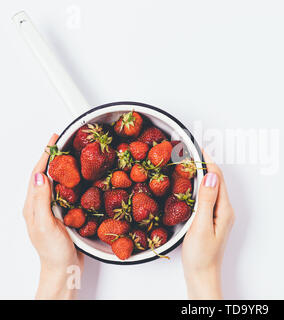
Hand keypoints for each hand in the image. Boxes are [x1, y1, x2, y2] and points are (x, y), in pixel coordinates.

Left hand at [23, 134, 83, 298]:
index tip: (54, 139)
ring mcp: (51, 210)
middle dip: (53, 156)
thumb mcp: (46, 225)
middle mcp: (40, 205)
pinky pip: (66, 192)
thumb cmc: (54, 251)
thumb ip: (41, 200)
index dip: (46, 154)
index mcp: (33, 206)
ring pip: (56, 182)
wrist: (64, 269)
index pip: (37, 173)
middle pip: (45, 174)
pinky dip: (72, 181)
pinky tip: (81, 179)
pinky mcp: (63, 214)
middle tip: (65, 142)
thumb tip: (39, 175)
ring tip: (73, 155)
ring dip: (63, 167)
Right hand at [182, 153, 234, 298]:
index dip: (208, 161)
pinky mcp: (212, 219)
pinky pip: (208, 196)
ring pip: (212, 187)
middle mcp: (225, 210)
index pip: (217, 178)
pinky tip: (192, 184)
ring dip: (203, 173)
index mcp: (224, 210)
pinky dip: (200, 185)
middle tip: (192, 150)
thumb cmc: (201, 256)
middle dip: (206, 164)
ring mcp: (219, 215)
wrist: (202, 276)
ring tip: (191, 162)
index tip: (197, 148)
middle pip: (217, 180)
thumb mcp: (201, 227)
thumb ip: (206, 201)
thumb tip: (210, 177)